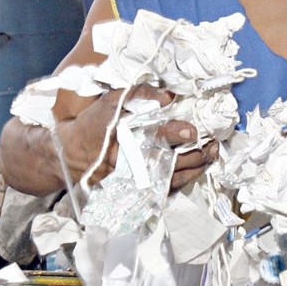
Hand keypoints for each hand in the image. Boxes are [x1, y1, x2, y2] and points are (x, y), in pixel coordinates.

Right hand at [53, 84, 217, 190]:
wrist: (73, 155)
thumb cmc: (95, 125)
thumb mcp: (111, 102)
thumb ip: (139, 96)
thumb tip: (168, 96)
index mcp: (129, 139)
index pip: (157, 137)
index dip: (176, 133)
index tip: (192, 130)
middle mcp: (137, 163)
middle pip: (173, 162)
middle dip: (196, 154)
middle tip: (213, 144)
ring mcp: (140, 179)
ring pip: (175, 178)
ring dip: (197, 167)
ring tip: (212, 154)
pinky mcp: (141, 189)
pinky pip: (169, 187)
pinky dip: (187, 178)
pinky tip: (199, 167)